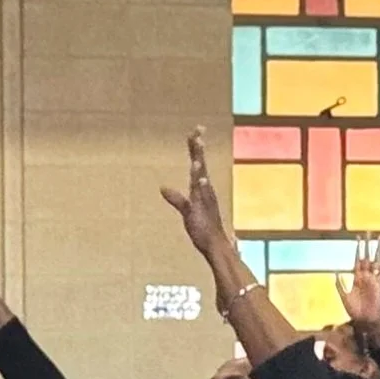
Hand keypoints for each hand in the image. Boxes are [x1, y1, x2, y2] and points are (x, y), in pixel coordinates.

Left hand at [160, 127, 230, 257]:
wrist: (217, 248)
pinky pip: (204, 197)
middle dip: (198, 148)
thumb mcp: (187, 211)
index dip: (196, 148)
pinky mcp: (204, 212)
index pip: (198, 163)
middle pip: (200, 165)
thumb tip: (162, 188)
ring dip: (200, 165)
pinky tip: (202, 179)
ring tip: (197, 151)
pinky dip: (203, 186)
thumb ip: (176, 198)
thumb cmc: (203, 230)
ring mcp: (206, 201)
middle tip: (198, 130)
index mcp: (200, 189)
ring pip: (202, 178)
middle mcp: (205, 191)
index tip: (196, 130)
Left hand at [337, 236, 379, 348]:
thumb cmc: (354, 311)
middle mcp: (365, 276)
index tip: (357, 237)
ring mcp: (372, 279)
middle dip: (367, 244)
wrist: (364, 320)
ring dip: (377, 249)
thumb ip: (339, 284)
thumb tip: (336, 272)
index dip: (357, 248)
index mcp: (356, 277)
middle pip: (367, 256)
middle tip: (368, 231)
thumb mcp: (343, 296)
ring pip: (376, 261)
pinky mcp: (379, 285)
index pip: (357, 259)